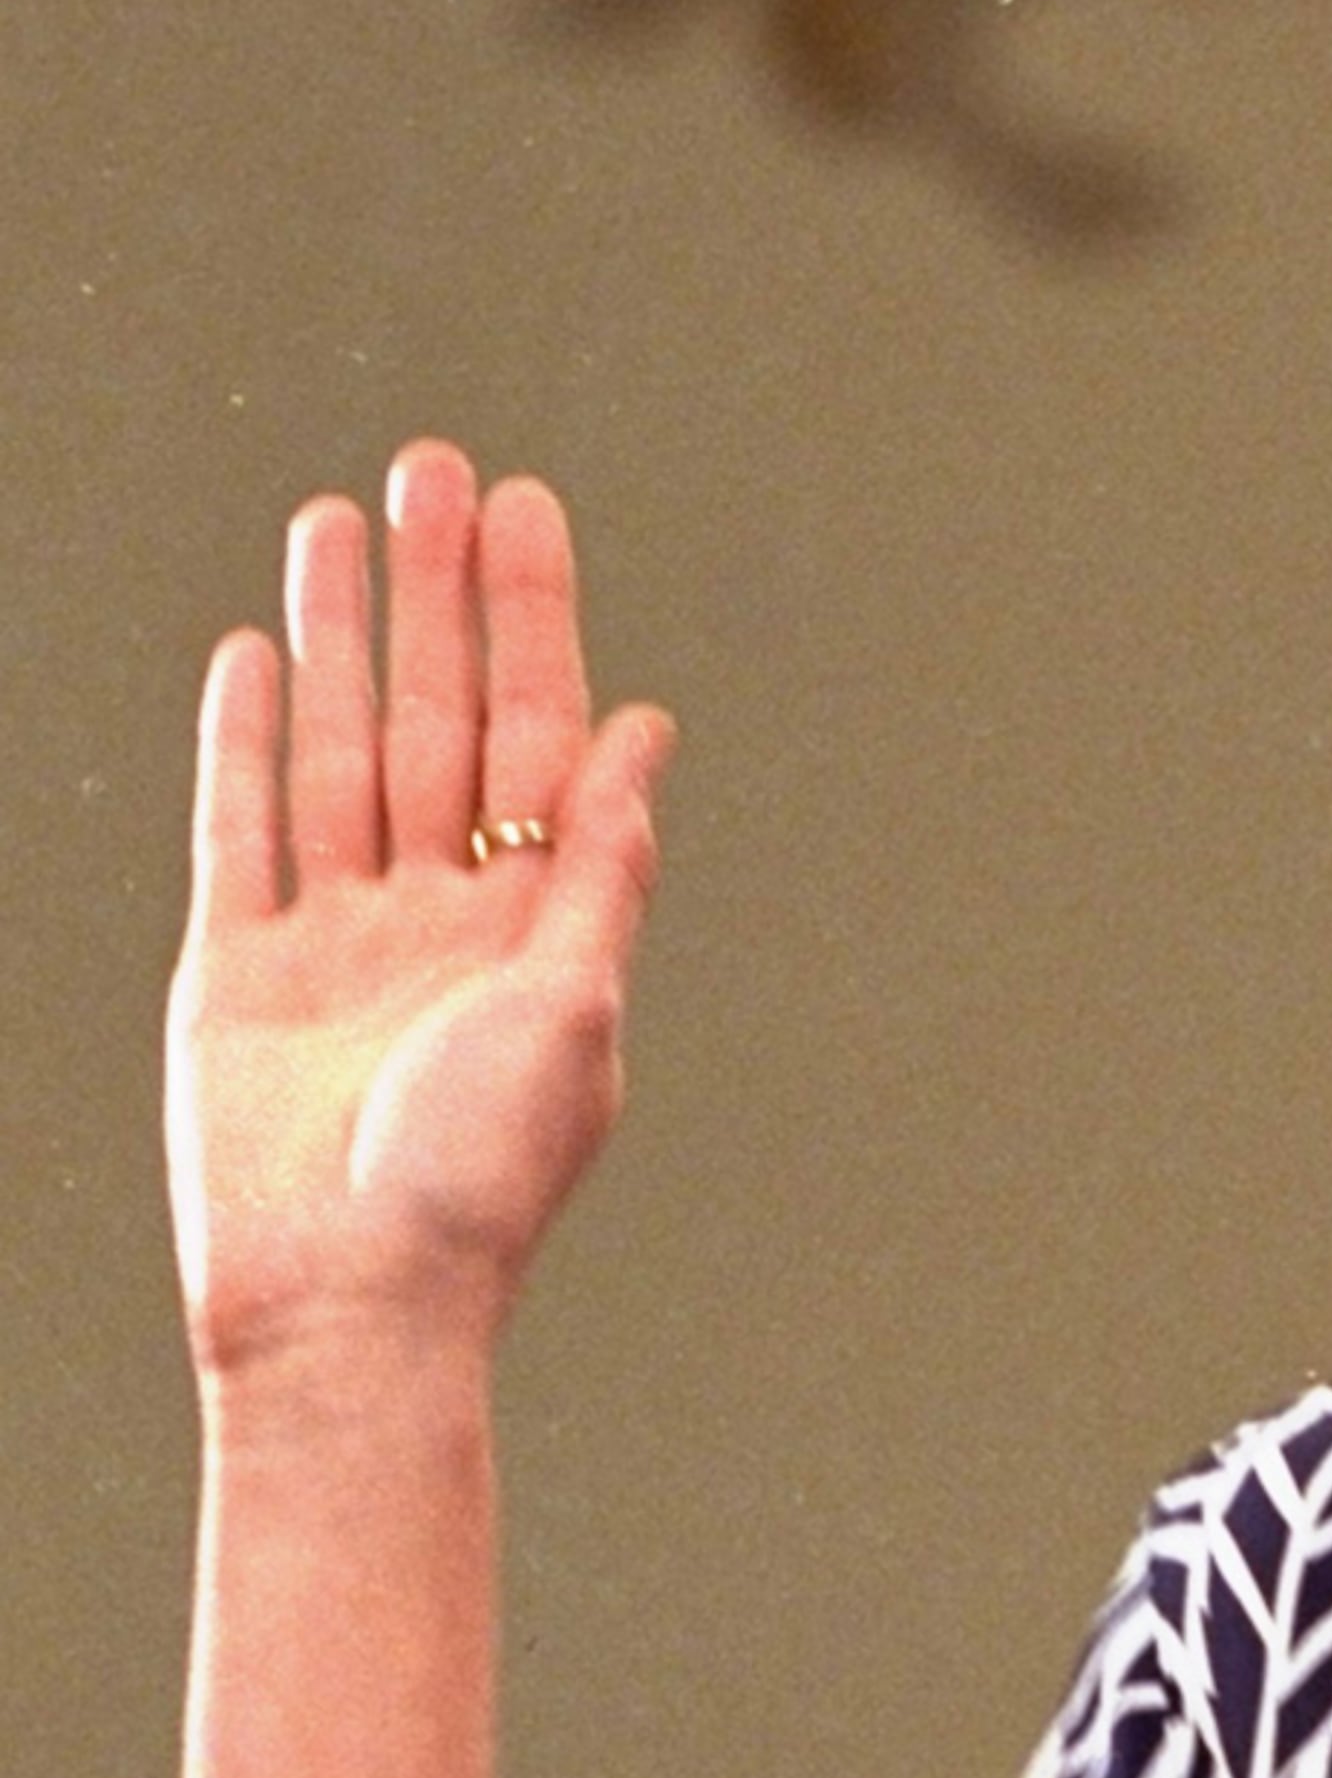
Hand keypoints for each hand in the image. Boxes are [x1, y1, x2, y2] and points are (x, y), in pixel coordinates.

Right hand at [166, 446, 670, 1381]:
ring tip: (337, 520)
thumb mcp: (572, 1013)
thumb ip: (600, 871)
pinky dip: (243, 743)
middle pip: (432, 716)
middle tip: (430, 464)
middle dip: (433, 594)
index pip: (532, 731)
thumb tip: (649, 732)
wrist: (347, 1313)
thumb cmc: (477, 1184)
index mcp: (532, 922)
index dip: (529, 618)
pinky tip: (254, 653)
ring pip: (336, 750)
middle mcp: (437, 915)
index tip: (524, 507)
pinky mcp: (235, 976)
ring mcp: (334, 939)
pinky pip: (240, 832)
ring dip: (337, 636)